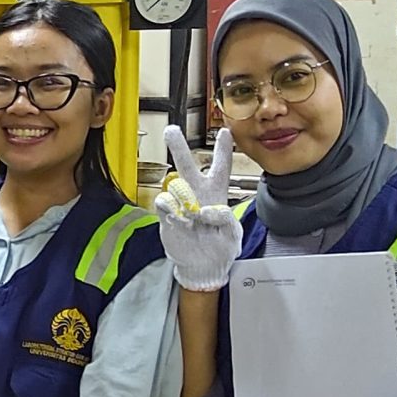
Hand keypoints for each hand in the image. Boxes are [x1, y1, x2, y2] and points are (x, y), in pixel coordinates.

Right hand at [155, 125, 241, 291]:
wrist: (201, 265)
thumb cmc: (220, 248)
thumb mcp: (231, 234)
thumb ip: (224, 219)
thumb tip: (204, 210)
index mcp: (217, 195)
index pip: (220, 169)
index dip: (222, 151)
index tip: (225, 132)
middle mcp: (197, 194)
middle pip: (188, 166)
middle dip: (178, 147)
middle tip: (170, 130)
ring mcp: (180, 204)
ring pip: (176, 186)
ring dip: (185, 198)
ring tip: (193, 218)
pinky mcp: (168, 216)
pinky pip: (165, 204)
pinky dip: (172, 210)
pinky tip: (181, 222)